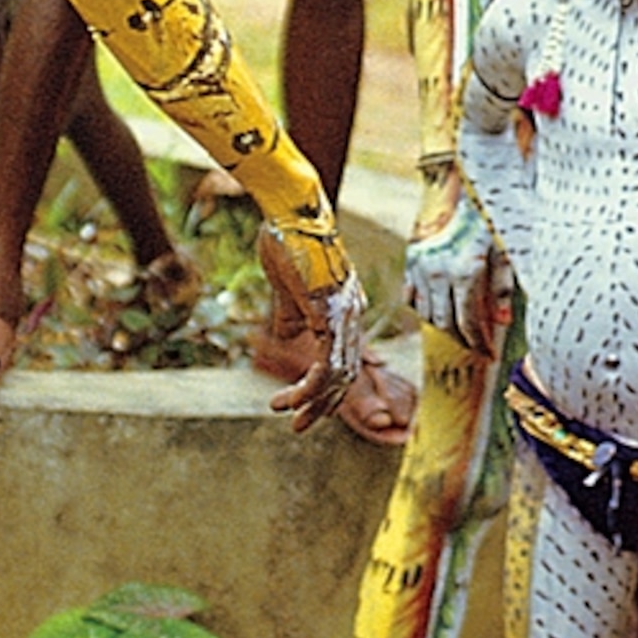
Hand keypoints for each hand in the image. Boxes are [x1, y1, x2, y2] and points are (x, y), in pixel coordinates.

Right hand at [257, 228, 362, 432]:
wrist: (291, 211)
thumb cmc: (287, 241)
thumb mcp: (287, 287)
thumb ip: (293, 314)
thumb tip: (290, 337)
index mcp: (345, 307)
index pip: (343, 358)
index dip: (323, 386)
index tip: (298, 403)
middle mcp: (353, 314)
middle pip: (346, 374)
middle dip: (321, 404)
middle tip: (298, 426)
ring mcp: (346, 315)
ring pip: (339, 376)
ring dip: (311, 401)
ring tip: (284, 414)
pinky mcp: (332, 315)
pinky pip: (328, 365)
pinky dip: (309, 388)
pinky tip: (288, 398)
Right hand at [404, 182, 502, 350]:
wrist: (475, 197)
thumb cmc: (499, 227)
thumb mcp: (510, 257)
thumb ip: (504, 289)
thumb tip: (502, 322)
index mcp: (466, 271)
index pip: (467, 322)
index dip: (479, 343)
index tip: (490, 356)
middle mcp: (438, 270)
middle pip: (445, 322)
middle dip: (463, 339)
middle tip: (477, 347)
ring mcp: (421, 264)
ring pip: (426, 312)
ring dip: (444, 325)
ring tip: (463, 329)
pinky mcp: (412, 258)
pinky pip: (410, 296)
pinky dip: (422, 308)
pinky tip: (441, 309)